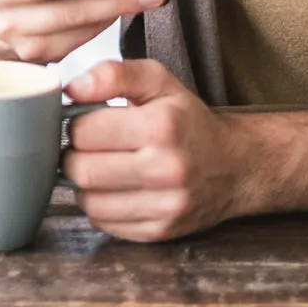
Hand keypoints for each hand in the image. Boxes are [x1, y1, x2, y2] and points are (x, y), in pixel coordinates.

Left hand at [61, 60, 252, 240]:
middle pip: (81, 170)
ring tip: (101, 168)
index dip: (76, 126)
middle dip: (74, 157)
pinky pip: (104, 223)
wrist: (234, 166)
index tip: (86, 124)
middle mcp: (166, 169)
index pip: (83, 131)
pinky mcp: (161, 231)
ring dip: (84, 185)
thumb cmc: (188, 122)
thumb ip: (113, 75)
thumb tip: (73, 89)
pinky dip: (100, 207)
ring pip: (88, 202)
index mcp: (161, 127)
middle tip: (86, 149)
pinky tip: (115, 190)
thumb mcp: (158, 82)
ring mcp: (165, 205)